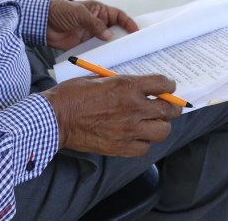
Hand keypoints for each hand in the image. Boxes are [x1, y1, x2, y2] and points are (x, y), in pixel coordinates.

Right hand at [43, 73, 181, 155]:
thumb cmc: (72, 95)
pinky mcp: (120, 147)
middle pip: (168, 110)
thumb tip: (138, 87)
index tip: (167, 89)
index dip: (169, 86)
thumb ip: (121, 83)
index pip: (163, 84)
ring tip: (152, 123)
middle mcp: (133, 108)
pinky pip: (144, 148)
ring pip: (162, 131)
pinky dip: (144, 142)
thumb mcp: (99, 79)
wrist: (56, 118)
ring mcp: (128, 130)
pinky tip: (137, 137)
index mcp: (127, 86)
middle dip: (171, 107)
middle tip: (168, 107)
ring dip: (160, 125)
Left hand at [46, 0, 138, 50]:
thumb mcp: (80, 14)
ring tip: (123, 57)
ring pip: (107, 43)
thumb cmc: (62, 11)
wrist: (43, 22)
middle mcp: (98, 24)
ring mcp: (92, 36)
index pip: (119, 16)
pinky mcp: (84, 46)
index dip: (128, 23)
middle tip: (134, 47)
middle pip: (116, 31)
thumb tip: (109, 36)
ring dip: (113, 49)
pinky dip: (102, 56)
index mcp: (100, 11)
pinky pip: (96, 52)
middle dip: (124, 38)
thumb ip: (95, 24)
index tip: (136, 31)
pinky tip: (107, 61)